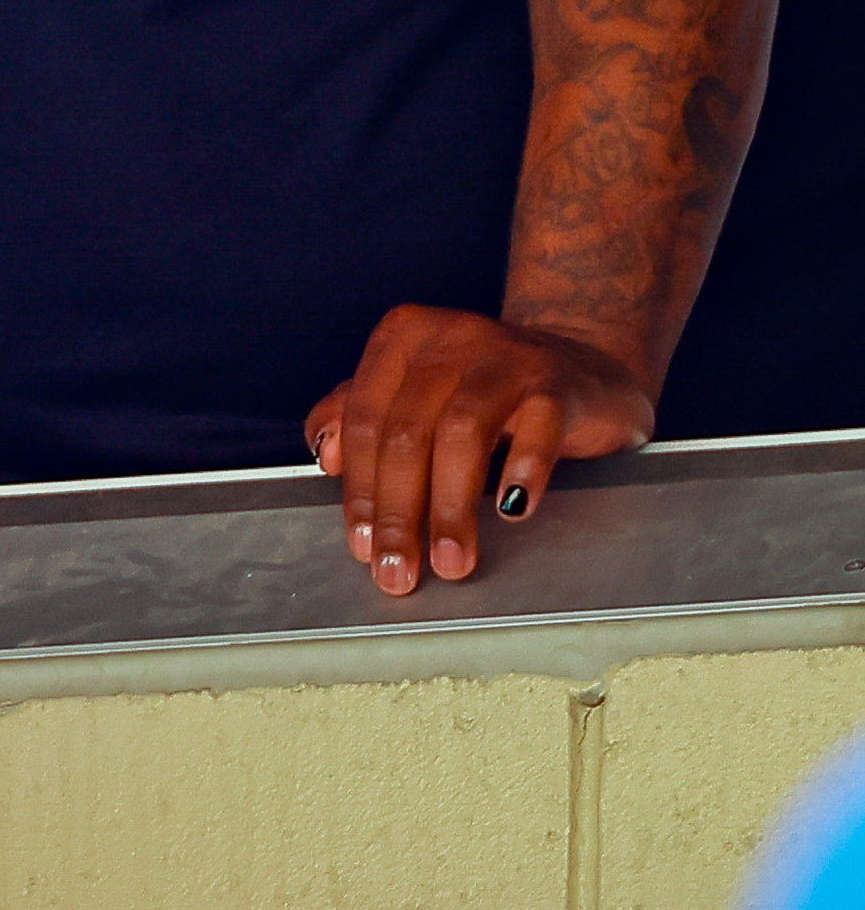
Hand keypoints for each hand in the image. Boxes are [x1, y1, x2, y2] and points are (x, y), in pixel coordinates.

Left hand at [306, 304, 654, 594]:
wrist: (582, 366)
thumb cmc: (484, 391)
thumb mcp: (417, 395)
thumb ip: (362, 417)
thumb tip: (327, 458)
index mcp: (401, 338)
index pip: (364, 421)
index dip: (360, 491)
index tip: (363, 549)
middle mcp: (449, 338)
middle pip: (407, 433)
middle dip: (398, 512)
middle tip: (400, 571)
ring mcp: (506, 356)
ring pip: (463, 433)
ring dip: (451, 507)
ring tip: (452, 561)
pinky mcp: (559, 382)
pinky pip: (538, 427)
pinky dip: (522, 471)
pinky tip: (512, 511)